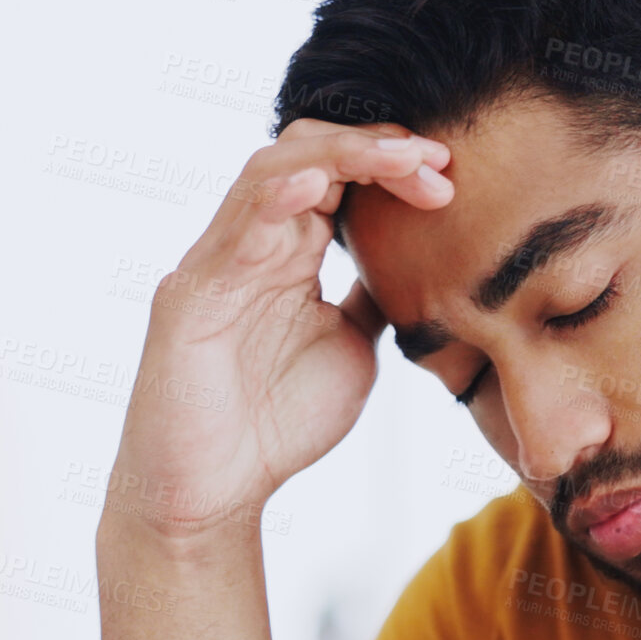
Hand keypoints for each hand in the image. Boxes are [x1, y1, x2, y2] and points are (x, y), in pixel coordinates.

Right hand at [102, 117, 451, 541]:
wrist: (215, 494)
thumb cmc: (276, 422)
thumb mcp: (353, 344)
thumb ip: (373, 296)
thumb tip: (420, 258)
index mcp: (288, 251)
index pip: (338, 173)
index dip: (392, 160)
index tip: (450, 171)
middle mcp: (250, 244)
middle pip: (306, 152)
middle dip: (375, 146)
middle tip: (436, 160)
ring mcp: (217, 264)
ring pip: (270, 172)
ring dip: (341, 155)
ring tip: (400, 157)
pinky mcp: (191, 297)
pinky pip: (232, 232)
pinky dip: (275, 198)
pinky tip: (316, 183)